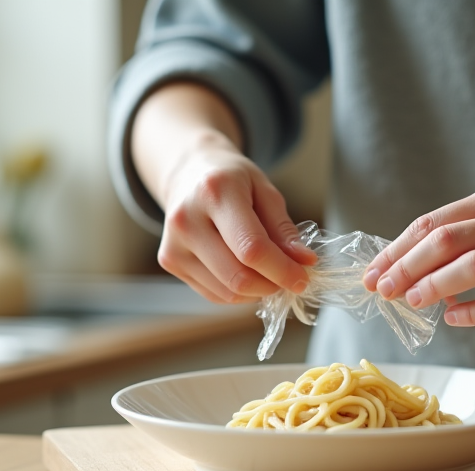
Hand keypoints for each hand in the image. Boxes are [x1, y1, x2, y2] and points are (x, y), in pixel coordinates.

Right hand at [156, 135, 315, 303]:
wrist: (189, 173)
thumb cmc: (232, 179)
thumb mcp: (265, 190)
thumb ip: (283, 229)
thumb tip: (304, 263)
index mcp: (215, 192)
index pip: (251, 248)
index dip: (281, 270)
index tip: (302, 279)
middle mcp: (187, 219)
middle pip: (238, 276)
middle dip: (272, 285)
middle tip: (289, 278)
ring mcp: (174, 243)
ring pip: (226, 292)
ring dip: (257, 292)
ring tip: (269, 274)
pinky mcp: (169, 261)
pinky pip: (214, 294)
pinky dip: (238, 293)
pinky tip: (246, 273)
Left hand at [362, 180, 474, 325]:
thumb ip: (463, 232)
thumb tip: (405, 265)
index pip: (434, 222)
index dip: (398, 249)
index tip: (373, 273)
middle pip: (448, 241)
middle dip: (407, 267)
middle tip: (384, 290)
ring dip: (436, 285)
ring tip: (414, 301)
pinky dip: (473, 311)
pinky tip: (453, 317)